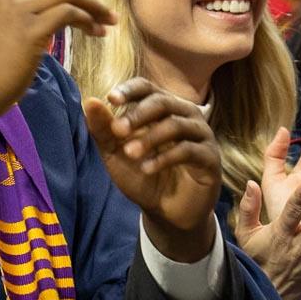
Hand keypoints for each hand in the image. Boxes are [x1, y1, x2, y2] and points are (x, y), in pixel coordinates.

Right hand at [0, 0, 112, 130]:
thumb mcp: (7, 20)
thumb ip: (29, 5)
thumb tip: (66, 0)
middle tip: (107, 15)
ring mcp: (18, 7)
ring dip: (94, 9)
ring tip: (105, 26)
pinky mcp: (29, 30)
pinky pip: (70, 13)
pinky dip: (88, 21)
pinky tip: (96, 34)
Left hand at [85, 79, 220, 262]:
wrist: (165, 212)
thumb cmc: (141, 174)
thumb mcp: (115, 153)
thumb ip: (103, 129)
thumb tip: (90, 101)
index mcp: (160, 107)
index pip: (146, 87)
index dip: (129, 90)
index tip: (111, 99)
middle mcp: (183, 114)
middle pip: (162, 101)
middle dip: (137, 114)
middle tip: (118, 130)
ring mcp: (200, 134)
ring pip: (176, 124)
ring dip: (150, 137)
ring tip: (130, 154)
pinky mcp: (210, 157)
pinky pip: (189, 150)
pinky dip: (165, 157)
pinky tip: (147, 168)